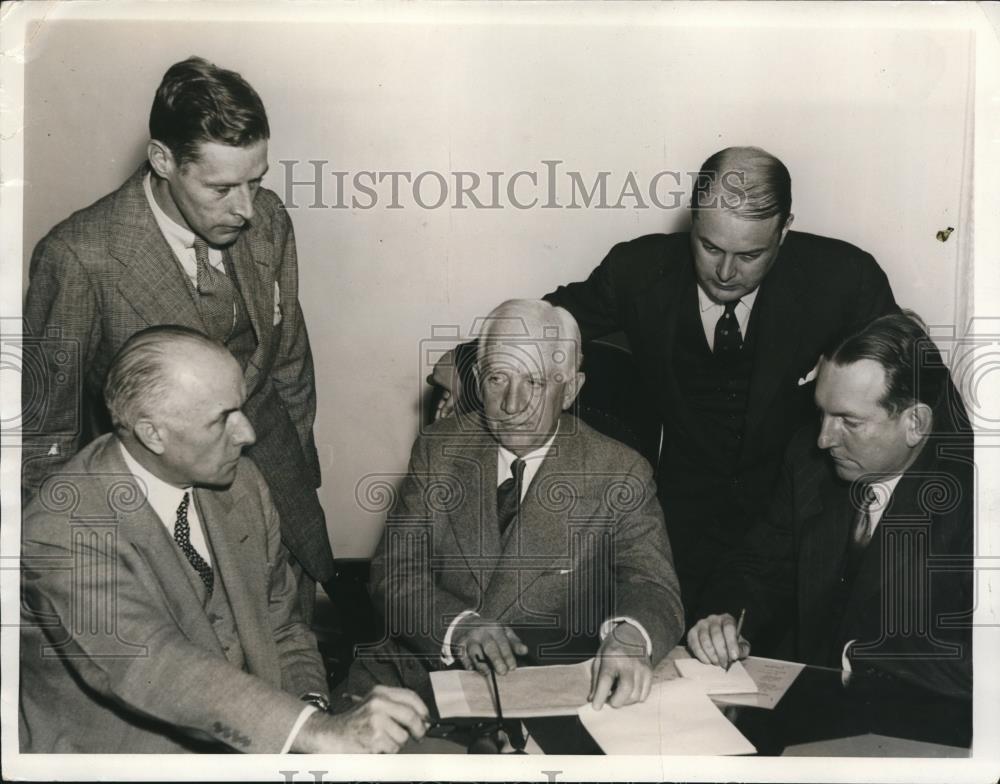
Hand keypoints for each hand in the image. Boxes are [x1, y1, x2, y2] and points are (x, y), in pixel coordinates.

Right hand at [293, 685, 428, 753]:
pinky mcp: (374, 737)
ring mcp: (376, 720)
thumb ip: (396, 707)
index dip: (423, 709)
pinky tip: (375, 745)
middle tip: (419, 735)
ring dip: (397, 743)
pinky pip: (393, 748)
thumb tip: (424, 719)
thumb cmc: (354, 722)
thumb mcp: (373, 705)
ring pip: (403, 736)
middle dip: (419, 729)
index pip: (410, 696)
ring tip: (383, 739)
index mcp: (380, 692)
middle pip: (411, 716)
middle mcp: (378, 702)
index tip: (426, 720)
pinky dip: (387, 750)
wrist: (330, 734)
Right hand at [427, 349, 461, 419]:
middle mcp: (437, 366)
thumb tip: (442, 415)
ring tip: (459, 373)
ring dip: (449, 369)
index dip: (436, 384)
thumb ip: (448, 406)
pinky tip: (462, 366)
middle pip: (437, 372)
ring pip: (443, 365)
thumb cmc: (461, 376)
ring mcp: (444, 358)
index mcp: (436, 376)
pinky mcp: (451, 352)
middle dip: (443, 377)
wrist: (468, 359)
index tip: (441, 386)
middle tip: (452, 380)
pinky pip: (450, 358)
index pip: (430, 380)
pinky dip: (454, 362)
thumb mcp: (455, 395)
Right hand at [453, 617, 527, 675]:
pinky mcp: (459, 645)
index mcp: (494, 627)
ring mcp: (469, 638)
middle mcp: (481, 632)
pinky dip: (467, 663)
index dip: (508, 655)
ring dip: (481, 664)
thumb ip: (514, 642)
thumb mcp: (503, 632)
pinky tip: (472, 669)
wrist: (467, 623)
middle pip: (489, 646)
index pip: (502, 642)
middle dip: (496, 660)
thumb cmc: (490, 631)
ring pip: (475, 652)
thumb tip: (524, 651)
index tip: (512, 667)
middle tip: (503, 672)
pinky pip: (462, 655)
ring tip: (487, 673)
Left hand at [589, 622, 652, 709]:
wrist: (631, 636)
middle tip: (609, 700)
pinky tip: (628, 692)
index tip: (596, 707)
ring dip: (625, 701)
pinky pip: (644, 695)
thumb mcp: (599, 659)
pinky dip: (635, 698)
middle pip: (625, 690)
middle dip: (616, 702)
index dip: (601, 696)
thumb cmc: (612, 649)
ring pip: (635, 695)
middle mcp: (629, 662)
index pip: (606, 679)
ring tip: (618, 694)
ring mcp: (641, 668)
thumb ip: (596, 680)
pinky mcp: (649, 673)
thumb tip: (593, 699)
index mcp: (612, 657)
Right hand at [687, 613, 750, 669]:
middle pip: (716, 634)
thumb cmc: (730, 643)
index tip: (734, 657)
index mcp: (727, 619)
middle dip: (721, 652)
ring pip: (705, 640)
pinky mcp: (692, 633)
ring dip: (711, 654)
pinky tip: (708, 661)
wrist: (717, 642)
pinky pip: (695, 645)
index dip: (731, 643)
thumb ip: (742, 649)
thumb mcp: (741, 645)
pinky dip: (702, 655)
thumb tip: (736, 654)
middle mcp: (713, 619)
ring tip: (717, 663)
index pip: (729, 627)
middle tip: (725, 664)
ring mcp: (701, 625)